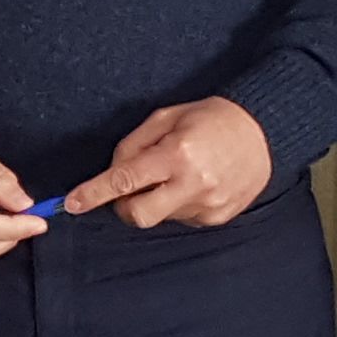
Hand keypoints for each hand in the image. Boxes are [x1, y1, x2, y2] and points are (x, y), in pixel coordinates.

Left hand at [59, 98, 272, 232]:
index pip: (125, 180)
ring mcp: (208, 205)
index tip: (72, 203)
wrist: (265, 133)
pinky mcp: (218, 218)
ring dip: (157, 200)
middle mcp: (193, 185)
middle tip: (129, 188)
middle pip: (138, 215)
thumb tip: (112, 172)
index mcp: (177, 154)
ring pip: (161, 217)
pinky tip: (195, 183)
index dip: (94, 193)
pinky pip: (183, 219)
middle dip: (124, 206)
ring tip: (178, 173)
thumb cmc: (211, 118)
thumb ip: (134, 144)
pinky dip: (178, 204)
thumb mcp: (167, 117)